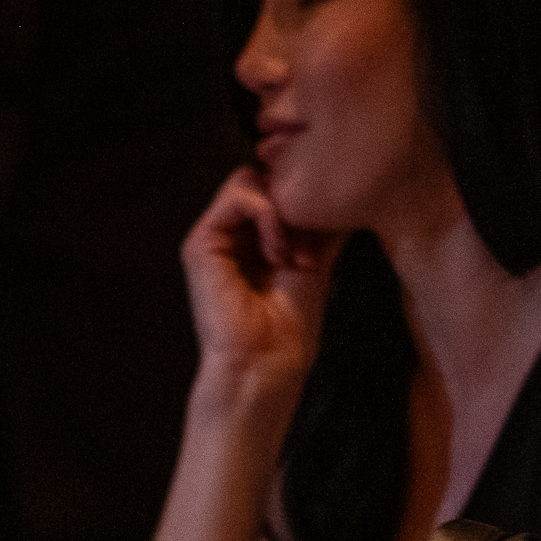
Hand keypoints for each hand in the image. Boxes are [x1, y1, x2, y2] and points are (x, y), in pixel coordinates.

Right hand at [182, 166, 338, 397]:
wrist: (267, 361)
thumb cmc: (288, 326)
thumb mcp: (315, 261)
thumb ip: (319, 227)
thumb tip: (341, 194)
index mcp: (250, 239)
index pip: (272, 188)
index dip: (300, 201)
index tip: (322, 237)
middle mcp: (228, 234)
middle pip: (259, 178)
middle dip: (291, 203)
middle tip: (307, 246)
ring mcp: (211, 238)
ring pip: (246, 180)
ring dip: (279, 211)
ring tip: (290, 254)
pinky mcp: (199, 244)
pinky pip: (236, 199)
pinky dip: (266, 216)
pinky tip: (276, 252)